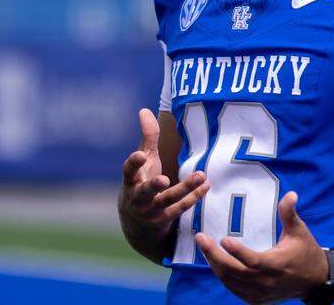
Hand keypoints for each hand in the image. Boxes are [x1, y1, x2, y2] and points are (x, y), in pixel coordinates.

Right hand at [118, 108, 208, 254]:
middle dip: (154, 186)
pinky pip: (180, 208)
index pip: (128, 171)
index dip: (133, 163)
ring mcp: (151, 211)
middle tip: (164, 179)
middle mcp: (138, 197)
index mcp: (130, 180)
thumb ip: (146, 137)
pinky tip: (206, 186)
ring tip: (201, 176)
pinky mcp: (164, 220)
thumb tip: (144, 110)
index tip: (140, 155)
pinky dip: (194, 197)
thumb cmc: (141, 182)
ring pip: (168, 200)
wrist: (137, 223)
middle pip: (146, 191)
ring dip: (185, 189)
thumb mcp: (143, 161)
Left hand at [195, 191, 327, 303]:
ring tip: (204, 246)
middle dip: (214, 255)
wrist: (317, 281)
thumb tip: (290, 194)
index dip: (238, 252)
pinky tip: (214, 261)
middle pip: (234, 272)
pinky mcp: (257, 299)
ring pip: (230, 281)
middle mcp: (267, 283)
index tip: (223, 239)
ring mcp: (260, 294)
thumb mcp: (299, 232)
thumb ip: (289, 214)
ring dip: (214, 264)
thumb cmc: (306, 252)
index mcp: (277, 265)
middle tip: (201, 238)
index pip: (253, 261)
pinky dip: (222, 276)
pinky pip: (233, 288)